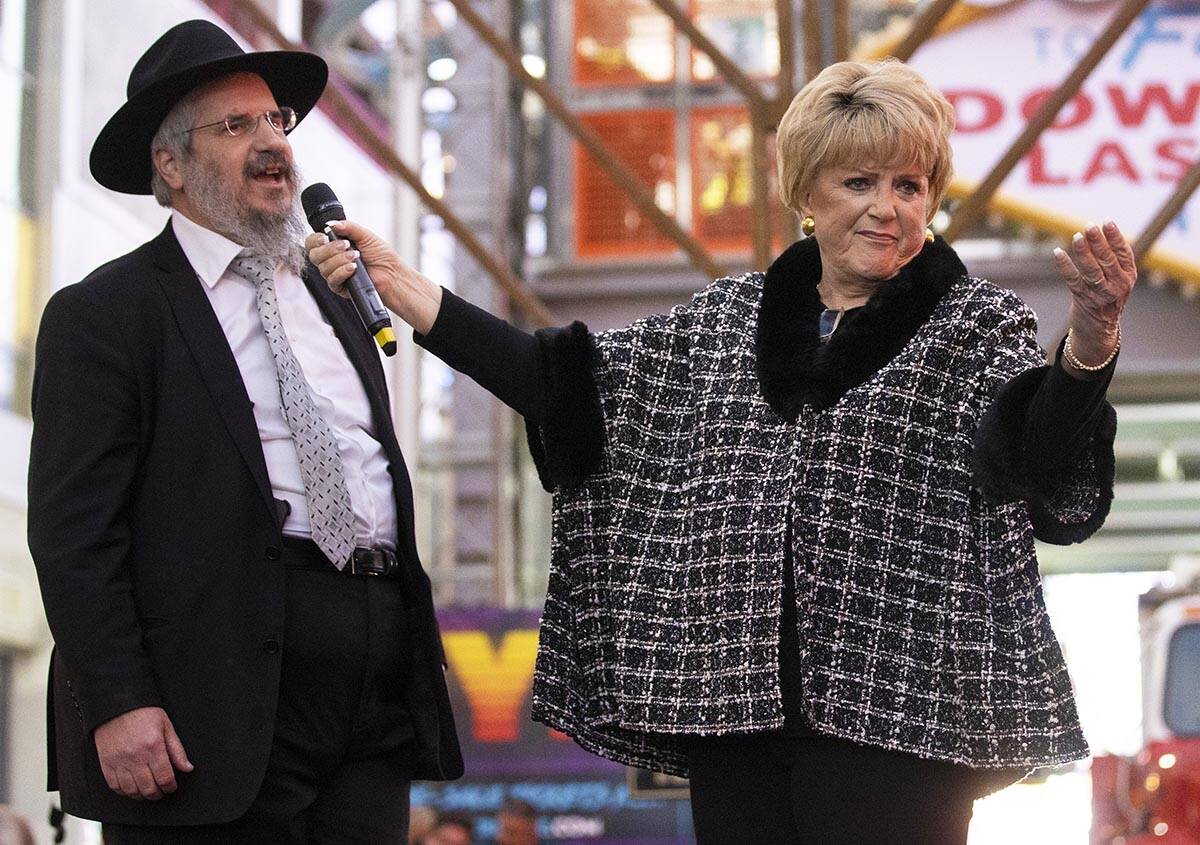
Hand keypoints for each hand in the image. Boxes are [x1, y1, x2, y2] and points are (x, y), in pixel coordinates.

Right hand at [94, 706, 192, 799]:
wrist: (118, 705)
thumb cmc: (143, 713)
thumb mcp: (166, 727)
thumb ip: (177, 750)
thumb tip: (187, 767)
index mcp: (153, 747)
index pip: (165, 778)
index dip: (170, 787)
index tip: (171, 787)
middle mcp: (135, 757)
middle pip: (148, 788)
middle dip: (158, 794)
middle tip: (161, 791)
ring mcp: (119, 762)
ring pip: (131, 790)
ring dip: (141, 795)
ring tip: (148, 791)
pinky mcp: (106, 764)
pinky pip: (114, 786)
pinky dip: (124, 791)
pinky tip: (131, 788)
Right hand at [304, 220, 441, 333]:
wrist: (393, 274)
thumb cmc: (382, 256)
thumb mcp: (365, 235)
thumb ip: (348, 227)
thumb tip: (331, 223)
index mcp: (334, 246)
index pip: (313, 243)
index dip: (315, 240)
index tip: (325, 237)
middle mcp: (332, 260)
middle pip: (314, 255)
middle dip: (329, 249)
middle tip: (346, 246)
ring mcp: (335, 274)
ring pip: (323, 268)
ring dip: (339, 260)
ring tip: (356, 257)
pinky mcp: (340, 287)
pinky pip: (332, 280)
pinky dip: (342, 271)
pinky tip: (353, 268)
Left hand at [1053, 220, 1136, 365]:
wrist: (1099, 327)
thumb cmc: (1107, 295)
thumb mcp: (1117, 278)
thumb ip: (1112, 259)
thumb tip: (1098, 230)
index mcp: (1128, 276)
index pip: (1123, 253)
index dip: (1115, 237)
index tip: (1107, 221)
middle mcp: (1117, 286)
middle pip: (1107, 261)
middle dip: (1098, 242)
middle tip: (1090, 226)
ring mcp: (1100, 294)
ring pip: (1091, 271)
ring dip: (1083, 253)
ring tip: (1077, 236)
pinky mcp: (1082, 300)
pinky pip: (1073, 280)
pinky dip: (1065, 266)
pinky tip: (1058, 252)